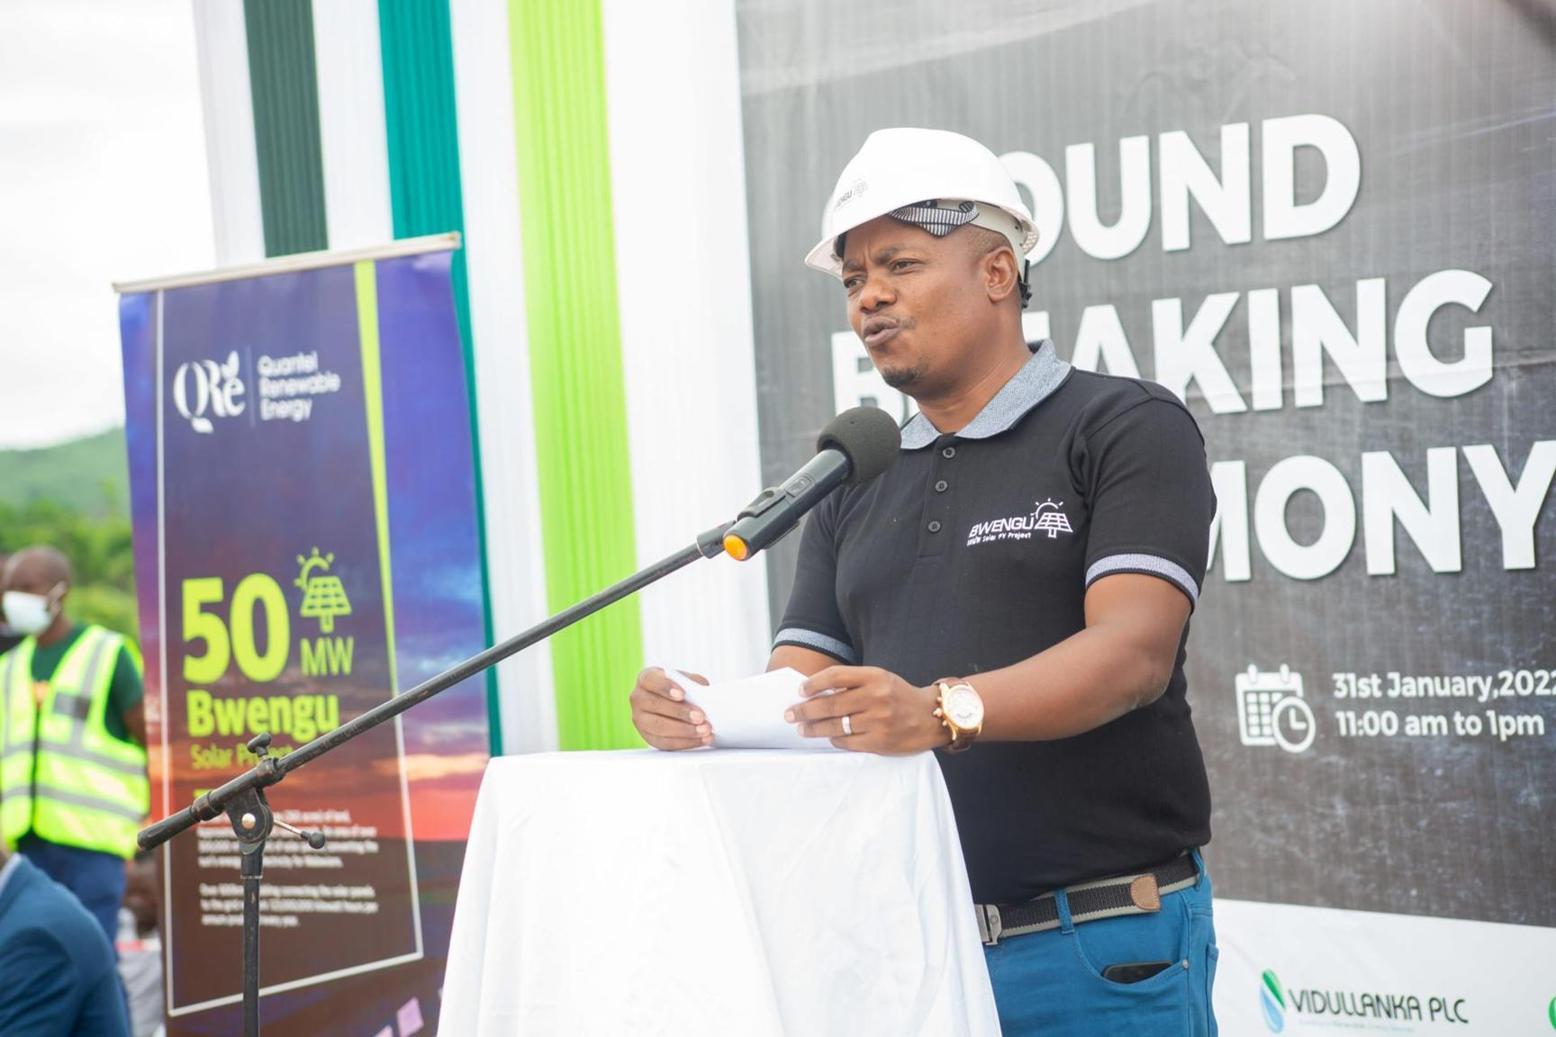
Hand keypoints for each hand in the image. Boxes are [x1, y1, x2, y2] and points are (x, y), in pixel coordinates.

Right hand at [630, 667, 712, 750]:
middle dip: (680, 712)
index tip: (682, 694)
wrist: (676, 704)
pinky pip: (665, 743)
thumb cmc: (681, 688)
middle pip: (656, 705)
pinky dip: (685, 742)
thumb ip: (694, 684)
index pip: (652, 680)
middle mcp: (638, 698)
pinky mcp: (647, 737)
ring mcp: (640, 719)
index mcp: (646, 678)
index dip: (666, 687)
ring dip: (684, 730)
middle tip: (700, 716)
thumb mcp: (688, 681)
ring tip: (704, 730)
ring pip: (659, 727)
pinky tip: (700, 739)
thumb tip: (704, 696)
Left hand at [786, 666, 948, 753]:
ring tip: (802, 729)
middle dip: (805, 710)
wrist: (931, 717)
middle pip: (830, 704)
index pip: (836, 676)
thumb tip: (816, 692)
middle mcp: (876, 697)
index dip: (814, 683)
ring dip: (814, 728)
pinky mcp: (880, 742)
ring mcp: (878, 721)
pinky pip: (847, 742)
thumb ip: (854, 683)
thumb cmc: (899, 696)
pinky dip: (834, 740)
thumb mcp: (880, 679)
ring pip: (835, 725)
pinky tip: (828, 738)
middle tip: (790, 714)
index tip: (800, 691)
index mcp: (875, 677)